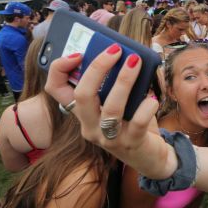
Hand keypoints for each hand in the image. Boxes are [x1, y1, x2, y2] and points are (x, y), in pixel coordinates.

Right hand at [44, 47, 164, 175]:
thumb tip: (126, 53)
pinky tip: (152, 97)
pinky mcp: (131, 143)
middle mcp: (89, 125)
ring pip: (111, 107)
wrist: (150, 157)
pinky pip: (137, 123)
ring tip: (136, 62)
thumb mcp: (117, 102)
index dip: (59, 68)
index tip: (78, 53)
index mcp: (81, 112)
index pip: (55, 89)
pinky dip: (145, 107)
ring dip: (124, 81)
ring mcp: (108, 137)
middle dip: (98, 68)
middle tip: (115, 50)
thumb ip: (114, 82)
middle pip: (82, 95)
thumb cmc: (132, 122)